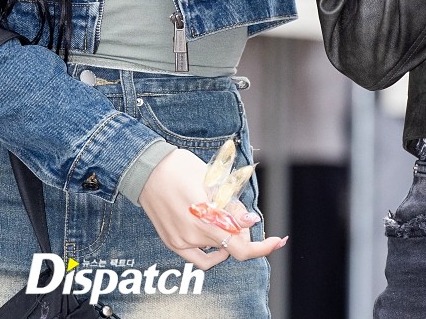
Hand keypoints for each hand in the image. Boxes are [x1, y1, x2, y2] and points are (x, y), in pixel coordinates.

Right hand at [139, 149, 287, 268]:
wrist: (148, 169)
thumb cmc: (181, 167)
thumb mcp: (213, 180)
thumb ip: (233, 206)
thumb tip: (252, 223)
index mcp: (208, 216)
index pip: (242, 246)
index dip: (263, 247)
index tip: (277, 241)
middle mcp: (195, 233)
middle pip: (232, 245)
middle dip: (242, 232)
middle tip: (239, 213)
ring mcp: (183, 241)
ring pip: (217, 248)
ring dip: (226, 237)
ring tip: (219, 214)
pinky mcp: (173, 242)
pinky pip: (199, 258)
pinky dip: (212, 253)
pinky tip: (216, 244)